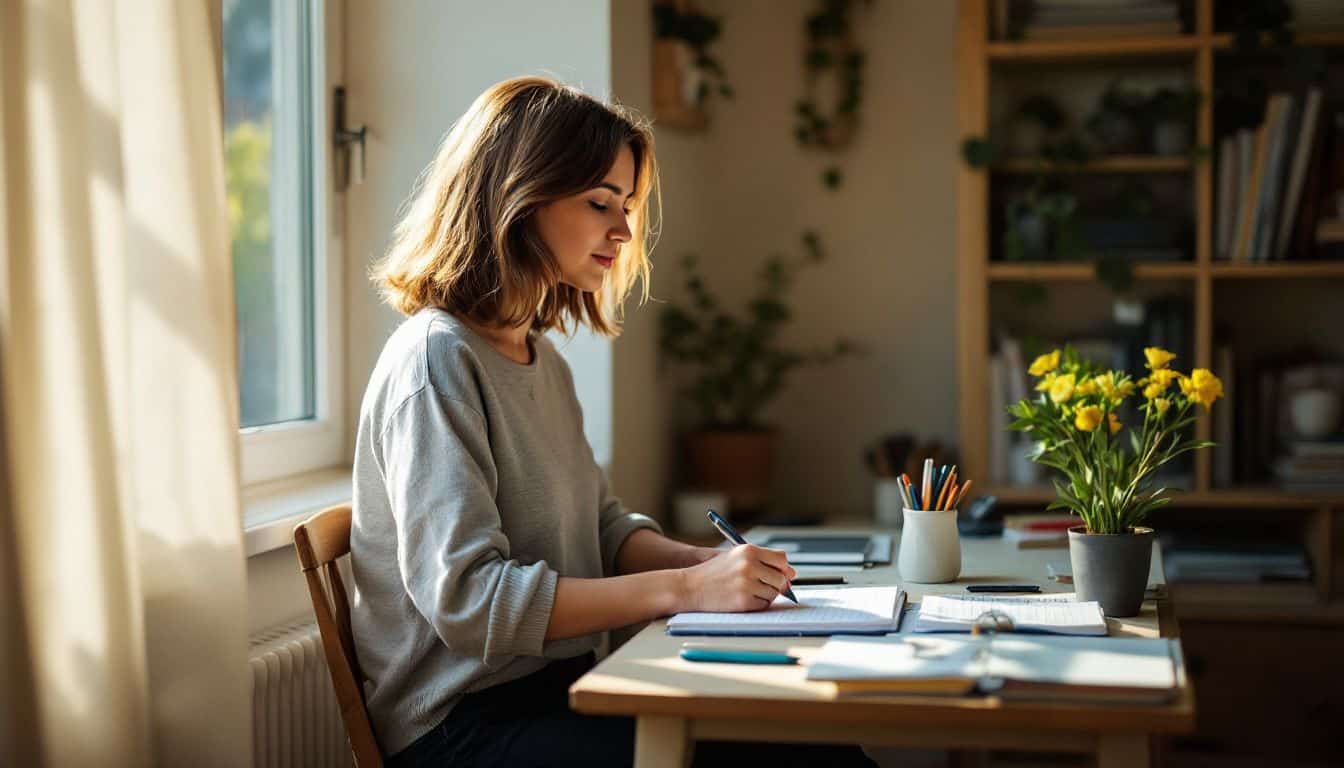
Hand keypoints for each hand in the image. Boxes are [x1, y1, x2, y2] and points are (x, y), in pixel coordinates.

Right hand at [679, 543, 796, 612]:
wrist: (690, 586)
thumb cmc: (714, 572)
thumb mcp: (736, 557)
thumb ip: (763, 561)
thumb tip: (792, 574)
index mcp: (749, 550)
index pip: (781, 559)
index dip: (783, 568)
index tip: (779, 574)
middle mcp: (750, 565)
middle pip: (781, 578)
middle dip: (776, 584)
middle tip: (760, 586)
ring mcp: (747, 584)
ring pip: (774, 593)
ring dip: (766, 595)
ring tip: (748, 591)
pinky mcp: (744, 602)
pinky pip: (764, 605)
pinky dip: (758, 604)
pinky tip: (743, 599)